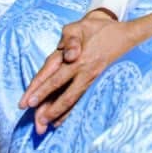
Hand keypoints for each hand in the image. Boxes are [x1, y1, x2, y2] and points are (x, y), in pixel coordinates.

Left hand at [19, 10, 151, 133]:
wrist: (125, 35)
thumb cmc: (96, 28)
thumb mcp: (80, 27)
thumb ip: (70, 39)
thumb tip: (70, 56)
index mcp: (74, 57)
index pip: (52, 75)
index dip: (39, 89)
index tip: (27, 103)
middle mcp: (81, 70)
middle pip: (60, 91)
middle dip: (46, 107)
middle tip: (35, 123)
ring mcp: (90, 78)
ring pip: (71, 98)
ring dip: (57, 113)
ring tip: (44, 126)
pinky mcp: (95, 82)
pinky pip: (81, 98)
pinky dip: (70, 110)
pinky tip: (61, 120)